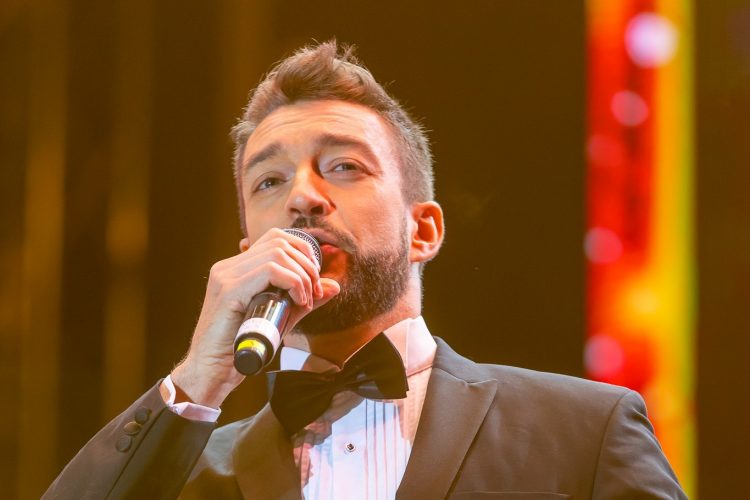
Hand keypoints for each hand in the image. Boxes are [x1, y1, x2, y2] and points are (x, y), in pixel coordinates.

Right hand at [170, 228, 339, 407]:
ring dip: (302, 276)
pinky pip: (269, 271)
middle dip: (307, 265)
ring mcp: (225, 277)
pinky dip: (293, 283)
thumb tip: (334, 286)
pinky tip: (298, 302)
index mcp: (235, 268)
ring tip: (306, 301)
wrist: (212, 373)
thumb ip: (304, 300)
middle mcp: (228, 267)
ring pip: (277, 253)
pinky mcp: (228, 292)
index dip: (303, 252)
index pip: (275, 238)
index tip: (314, 280)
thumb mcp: (280, 317)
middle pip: (279, 241)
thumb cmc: (242, 348)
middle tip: (314, 293)